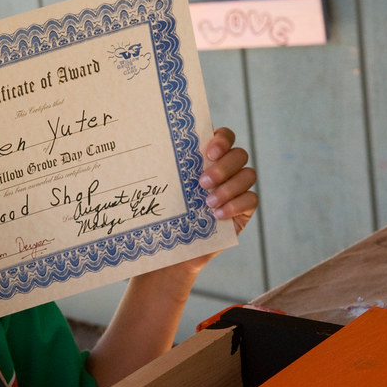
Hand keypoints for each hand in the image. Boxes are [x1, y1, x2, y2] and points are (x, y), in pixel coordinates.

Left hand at [173, 126, 257, 275]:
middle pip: (239, 154)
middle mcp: (224, 169)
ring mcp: (236, 188)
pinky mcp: (244, 209)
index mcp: (205, 157)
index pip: (224, 136)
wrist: (174, 250)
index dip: (221, 139)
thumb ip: (158, 170)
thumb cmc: (163, 216)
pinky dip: (235, 205)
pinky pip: (251, 199)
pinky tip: (217, 215)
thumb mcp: (159, 192)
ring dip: (228, 187)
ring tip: (207, 202)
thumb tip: (135, 149)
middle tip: (201, 182)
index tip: (208, 152)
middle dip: (223, 167)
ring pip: (248, 174)